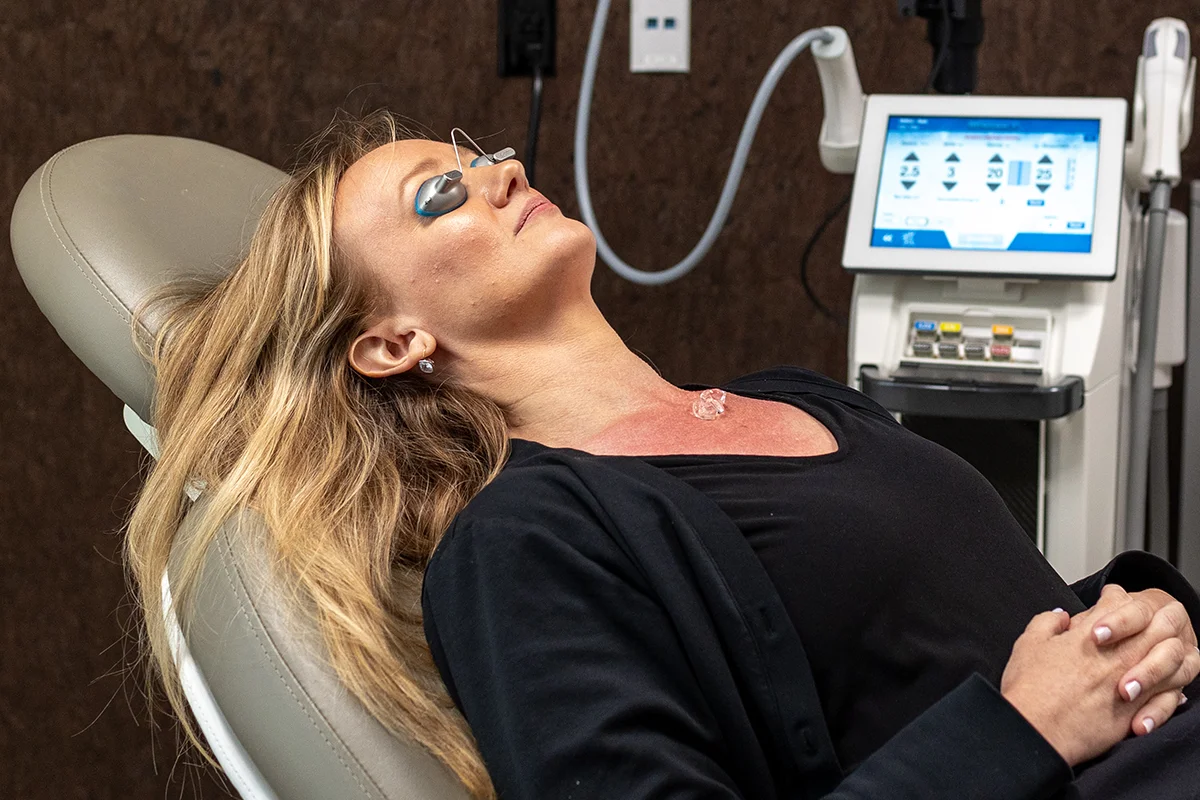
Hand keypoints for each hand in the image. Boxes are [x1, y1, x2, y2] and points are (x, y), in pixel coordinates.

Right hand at [1000, 596, 1198, 765]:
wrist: (1037, 730)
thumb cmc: (1030, 689)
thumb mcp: (1028, 644)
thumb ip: (1047, 623)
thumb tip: (1059, 617)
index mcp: (1089, 634)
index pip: (1118, 602)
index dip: (1117, 597)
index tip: (1111, 599)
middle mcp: (1116, 655)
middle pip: (1154, 625)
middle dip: (1156, 617)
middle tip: (1150, 617)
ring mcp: (1130, 681)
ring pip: (1170, 657)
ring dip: (1169, 649)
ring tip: (1163, 648)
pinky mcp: (1136, 710)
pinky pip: (1169, 692)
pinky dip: (1172, 685)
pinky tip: (1167, 685)